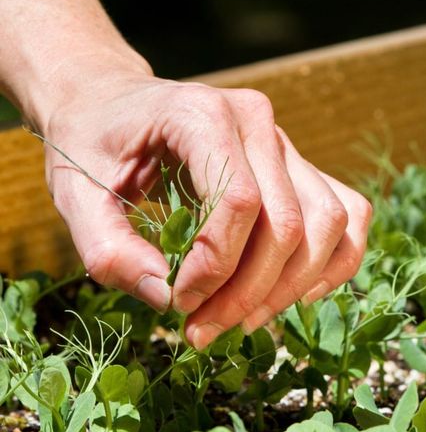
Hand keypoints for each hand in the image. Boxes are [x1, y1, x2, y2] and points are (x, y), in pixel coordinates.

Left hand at [44, 66, 371, 348]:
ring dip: (291, 288)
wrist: (109, 102)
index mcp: (200, 114)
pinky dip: (333, 262)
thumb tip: (167, 299)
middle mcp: (256, 121)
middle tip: (202, 329)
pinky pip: (346, 214)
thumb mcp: (74, 195)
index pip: (239, 201)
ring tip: (241, 320)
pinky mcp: (295, 165)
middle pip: (288, 223)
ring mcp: (283, 141)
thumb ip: (110, 251)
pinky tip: (295, 294)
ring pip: (327, 225)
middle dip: (249, 293)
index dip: (217, 267)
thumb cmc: (90, 142)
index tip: (179, 302)